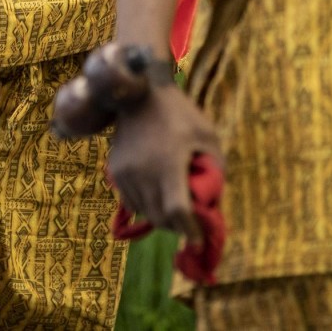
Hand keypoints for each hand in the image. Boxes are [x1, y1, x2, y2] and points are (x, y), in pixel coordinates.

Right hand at [107, 84, 221, 239]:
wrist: (140, 91)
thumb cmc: (180, 114)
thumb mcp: (208, 136)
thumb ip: (215, 169)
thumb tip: (215, 201)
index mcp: (169, 164)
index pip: (178, 212)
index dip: (190, 231)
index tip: (200, 240)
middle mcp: (143, 173)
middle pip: (161, 218)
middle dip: (179, 227)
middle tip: (191, 224)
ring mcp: (126, 173)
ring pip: (145, 212)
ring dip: (162, 217)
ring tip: (175, 209)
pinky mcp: (116, 170)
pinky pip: (131, 201)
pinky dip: (146, 205)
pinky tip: (157, 194)